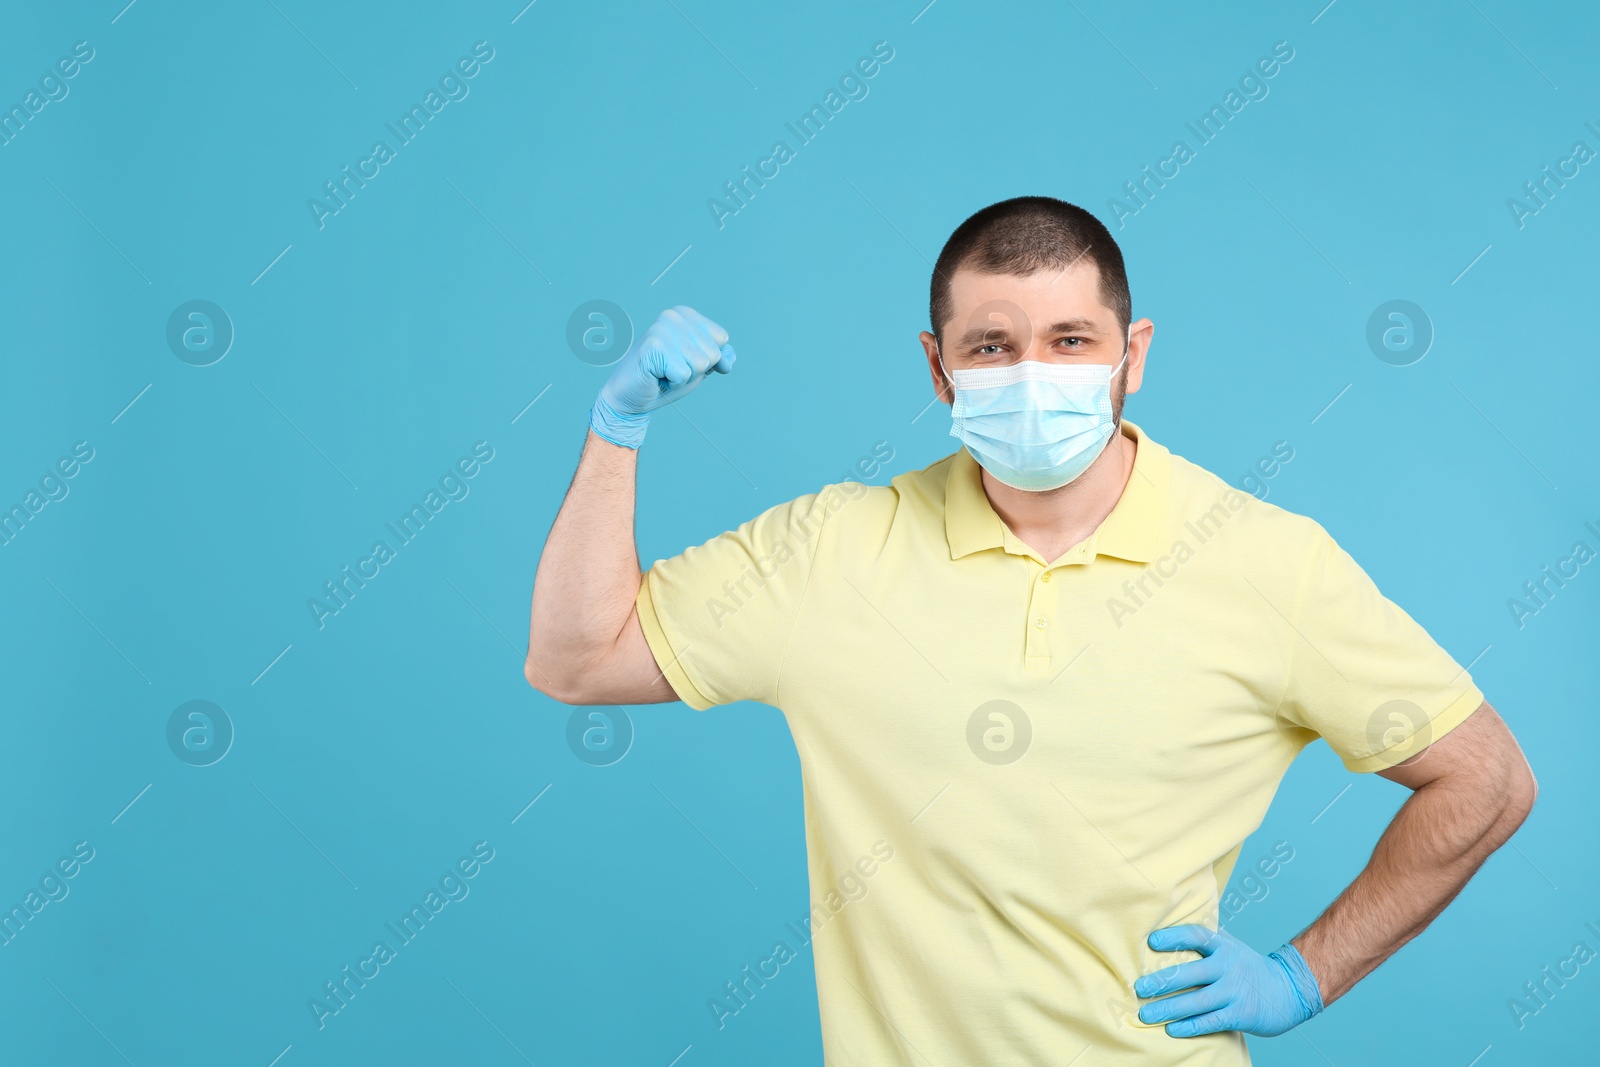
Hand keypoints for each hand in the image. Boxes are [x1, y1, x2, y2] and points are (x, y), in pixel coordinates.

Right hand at [589, 306, 736, 447]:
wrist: (630, 397)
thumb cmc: (664, 379)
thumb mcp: (698, 367)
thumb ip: (718, 358)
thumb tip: (728, 361)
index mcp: (685, 314)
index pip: (721, 339)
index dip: (708, 360)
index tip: (683, 361)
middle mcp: (673, 316)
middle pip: (713, 353)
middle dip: (696, 370)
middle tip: (671, 369)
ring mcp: (662, 329)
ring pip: (701, 364)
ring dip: (684, 377)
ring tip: (664, 373)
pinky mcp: (653, 345)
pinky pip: (683, 373)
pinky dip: (673, 383)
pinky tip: (656, 377)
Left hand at [1134, 925, 1322, 1037]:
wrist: (1289, 989)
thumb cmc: (1247, 966)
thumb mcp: (1230, 946)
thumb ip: (1204, 941)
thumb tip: (1168, 926)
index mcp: (1224, 947)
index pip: (1198, 936)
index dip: (1175, 937)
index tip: (1152, 941)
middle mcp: (1228, 967)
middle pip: (1191, 973)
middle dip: (1162, 981)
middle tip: (1139, 988)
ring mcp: (1234, 992)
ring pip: (1197, 1001)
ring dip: (1169, 1009)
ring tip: (1145, 1014)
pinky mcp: (1240, 1015)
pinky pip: (1211, 1021)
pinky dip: (1190, 1026)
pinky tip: (1171, 1029)